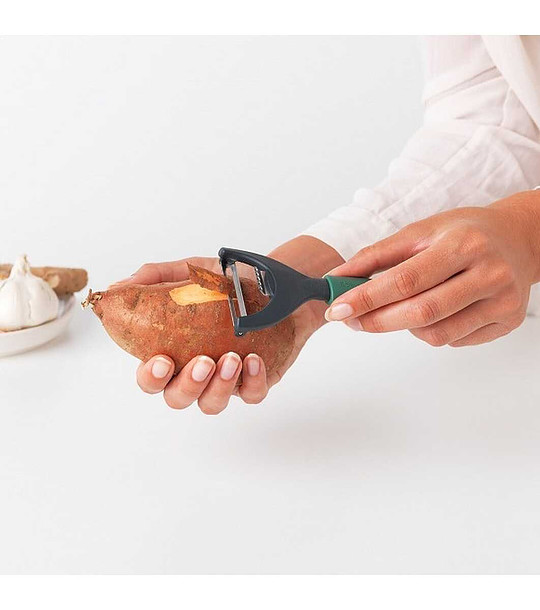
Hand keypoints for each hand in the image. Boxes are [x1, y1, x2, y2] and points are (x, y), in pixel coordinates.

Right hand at [115, 237, 342, 412]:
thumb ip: (156, 277)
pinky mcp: (256, 381)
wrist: (276, 283)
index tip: (161, 360)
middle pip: (178, 398)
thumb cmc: (230, 282)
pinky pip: (251, 394)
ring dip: (218, 387)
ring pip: (211, 404)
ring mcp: (226, 380)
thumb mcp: (193, 271)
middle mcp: (197, 371)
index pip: (151, 378)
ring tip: (230, 359)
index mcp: (175, 351)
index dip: (151, 378)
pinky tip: (254, 359)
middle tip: (203, 361)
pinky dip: (252, 382)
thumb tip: (118, 287)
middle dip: (187, 385)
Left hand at [325, 191, 539, 346]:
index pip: (406, 280)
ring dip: (404, 327)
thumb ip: (376, 255)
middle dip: (377, 320)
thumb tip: (337, 278)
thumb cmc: (464, 233)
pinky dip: (431, 330)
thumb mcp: (420, 232)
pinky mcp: (508, 322)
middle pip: (421, 313)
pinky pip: (453, 340)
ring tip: (402, 307)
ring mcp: (502, 302)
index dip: (367, 298)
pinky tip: (436, 310)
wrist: (519, 239)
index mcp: (463, 244)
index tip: (338, 309)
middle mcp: (489, 274)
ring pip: (435, 334)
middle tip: (352, 319)